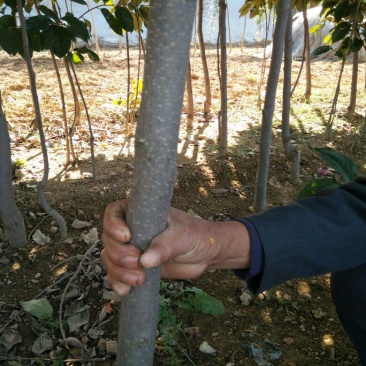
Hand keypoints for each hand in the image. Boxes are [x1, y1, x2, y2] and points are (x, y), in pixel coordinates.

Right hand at [101, 200, 250, 295]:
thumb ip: (165, 247)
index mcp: (141, 213)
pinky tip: (125, 290)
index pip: (115, 213)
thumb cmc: (196, 235)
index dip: (113, 224)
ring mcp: (132, 248)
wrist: (206, 254)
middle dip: (119, 254)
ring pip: (110, 258)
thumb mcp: (182, 237)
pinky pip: (116, 274)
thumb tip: (145, 260)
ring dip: (118, 271)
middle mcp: (132, 229)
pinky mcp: (136, 267)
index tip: (126, 237)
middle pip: (109, 239)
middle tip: (136, 262)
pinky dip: (117, 282)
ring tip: (138, 279)